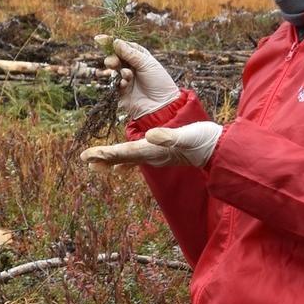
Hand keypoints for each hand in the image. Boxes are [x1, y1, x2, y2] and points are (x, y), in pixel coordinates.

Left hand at [80, 121, 223, 168]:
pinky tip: (118, 169)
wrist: (219, 149)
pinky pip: (139, 158)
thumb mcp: (187, 135)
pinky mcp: (162, 153)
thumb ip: (169, 137)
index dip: (106, 153)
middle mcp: (152, 155)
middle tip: (84, 158)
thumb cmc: (204, 140)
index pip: (125, 152)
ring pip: (128, 158)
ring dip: (111, 160)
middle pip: (122, 157)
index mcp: (153, 150)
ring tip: (94, 163)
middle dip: (103, 157)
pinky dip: (126, 161)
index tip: (88, 155)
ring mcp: (156, 156)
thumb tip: (150, 135)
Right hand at [96, 35, 180, 118]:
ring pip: (113, 70)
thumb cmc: (159, 82)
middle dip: (113, 59)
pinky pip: (114, 83)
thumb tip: (116, 42)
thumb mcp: (146, 64)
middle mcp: (132, 66)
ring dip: (117, 71)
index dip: (114, 43)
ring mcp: (126, 78)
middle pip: (116, 57)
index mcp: (140, 57)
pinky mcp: (121, 91)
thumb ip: (130, 53)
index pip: (124, 46)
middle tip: (113, 62)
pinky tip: (126, 84)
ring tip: (126, 75)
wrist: (161, 106)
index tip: (100, 39)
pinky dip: (119, 82)